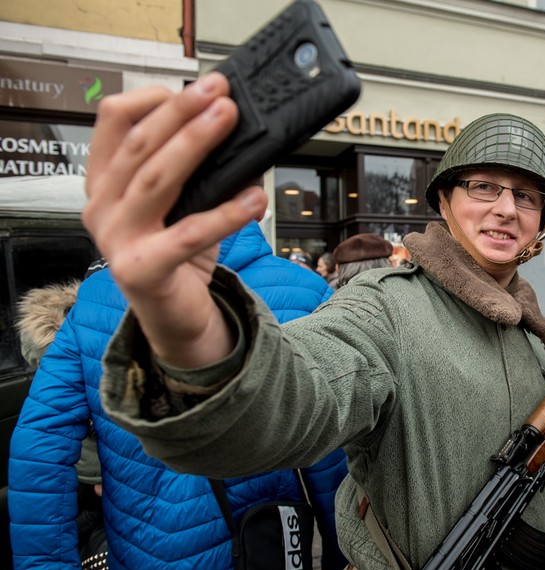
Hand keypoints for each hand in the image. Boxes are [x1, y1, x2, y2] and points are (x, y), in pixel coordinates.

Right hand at [82, 72, 267, 366]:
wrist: (176, 318)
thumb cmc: (180, 255)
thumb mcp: (187, 203)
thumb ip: (205, 170)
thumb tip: (246, 134)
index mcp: (106, 182)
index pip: (114, 121)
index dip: (154, 98)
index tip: (196, 87)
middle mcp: (101, 206)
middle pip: (139, 144)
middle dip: (182, 112)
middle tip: (220, 92)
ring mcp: (116, 238)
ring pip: (156, 180)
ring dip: (195, 144)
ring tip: (229, 120)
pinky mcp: (141, 270)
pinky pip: (188, 234)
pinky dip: (225, 214)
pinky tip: (254, 198)